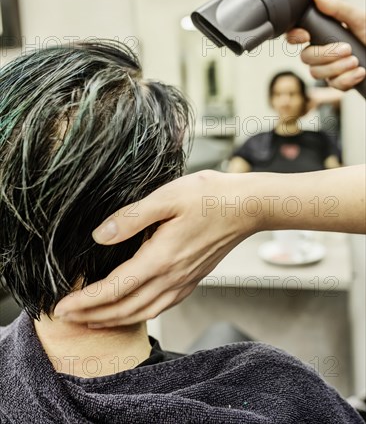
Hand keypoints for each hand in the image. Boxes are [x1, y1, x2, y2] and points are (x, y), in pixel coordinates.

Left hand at [54, 170, 259, 326]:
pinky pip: (161, 306)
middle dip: (92, 316)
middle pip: (125, 308)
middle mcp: (172, 277)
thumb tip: (99, 236)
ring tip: (91, 320)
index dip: (84, 301)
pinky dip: (138, 314)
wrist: (247, 206)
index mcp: (161, 258)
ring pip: (143, 312)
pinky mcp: (192, 279)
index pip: (114, 289)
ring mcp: (184, 281)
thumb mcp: (167, 197)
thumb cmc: (209, 196)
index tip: (61, 308)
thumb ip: (131, 218)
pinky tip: (131, 310)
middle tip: (66, 319)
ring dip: (114, 320)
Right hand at [286, 0, 365, 90]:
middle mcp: (323, 52)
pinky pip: (333, 84)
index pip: (297, 36)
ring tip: (355, 60)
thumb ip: (336, 8)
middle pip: (305, 57)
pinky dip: (348, 79)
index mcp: (324, 34)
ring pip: (316, 73)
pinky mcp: (339, 83)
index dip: (295, 36)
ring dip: (338, 67)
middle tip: (346, 48)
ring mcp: (329, 69)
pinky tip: (360, 72)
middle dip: (325, 54)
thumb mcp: (359, 19)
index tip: (306, 35)